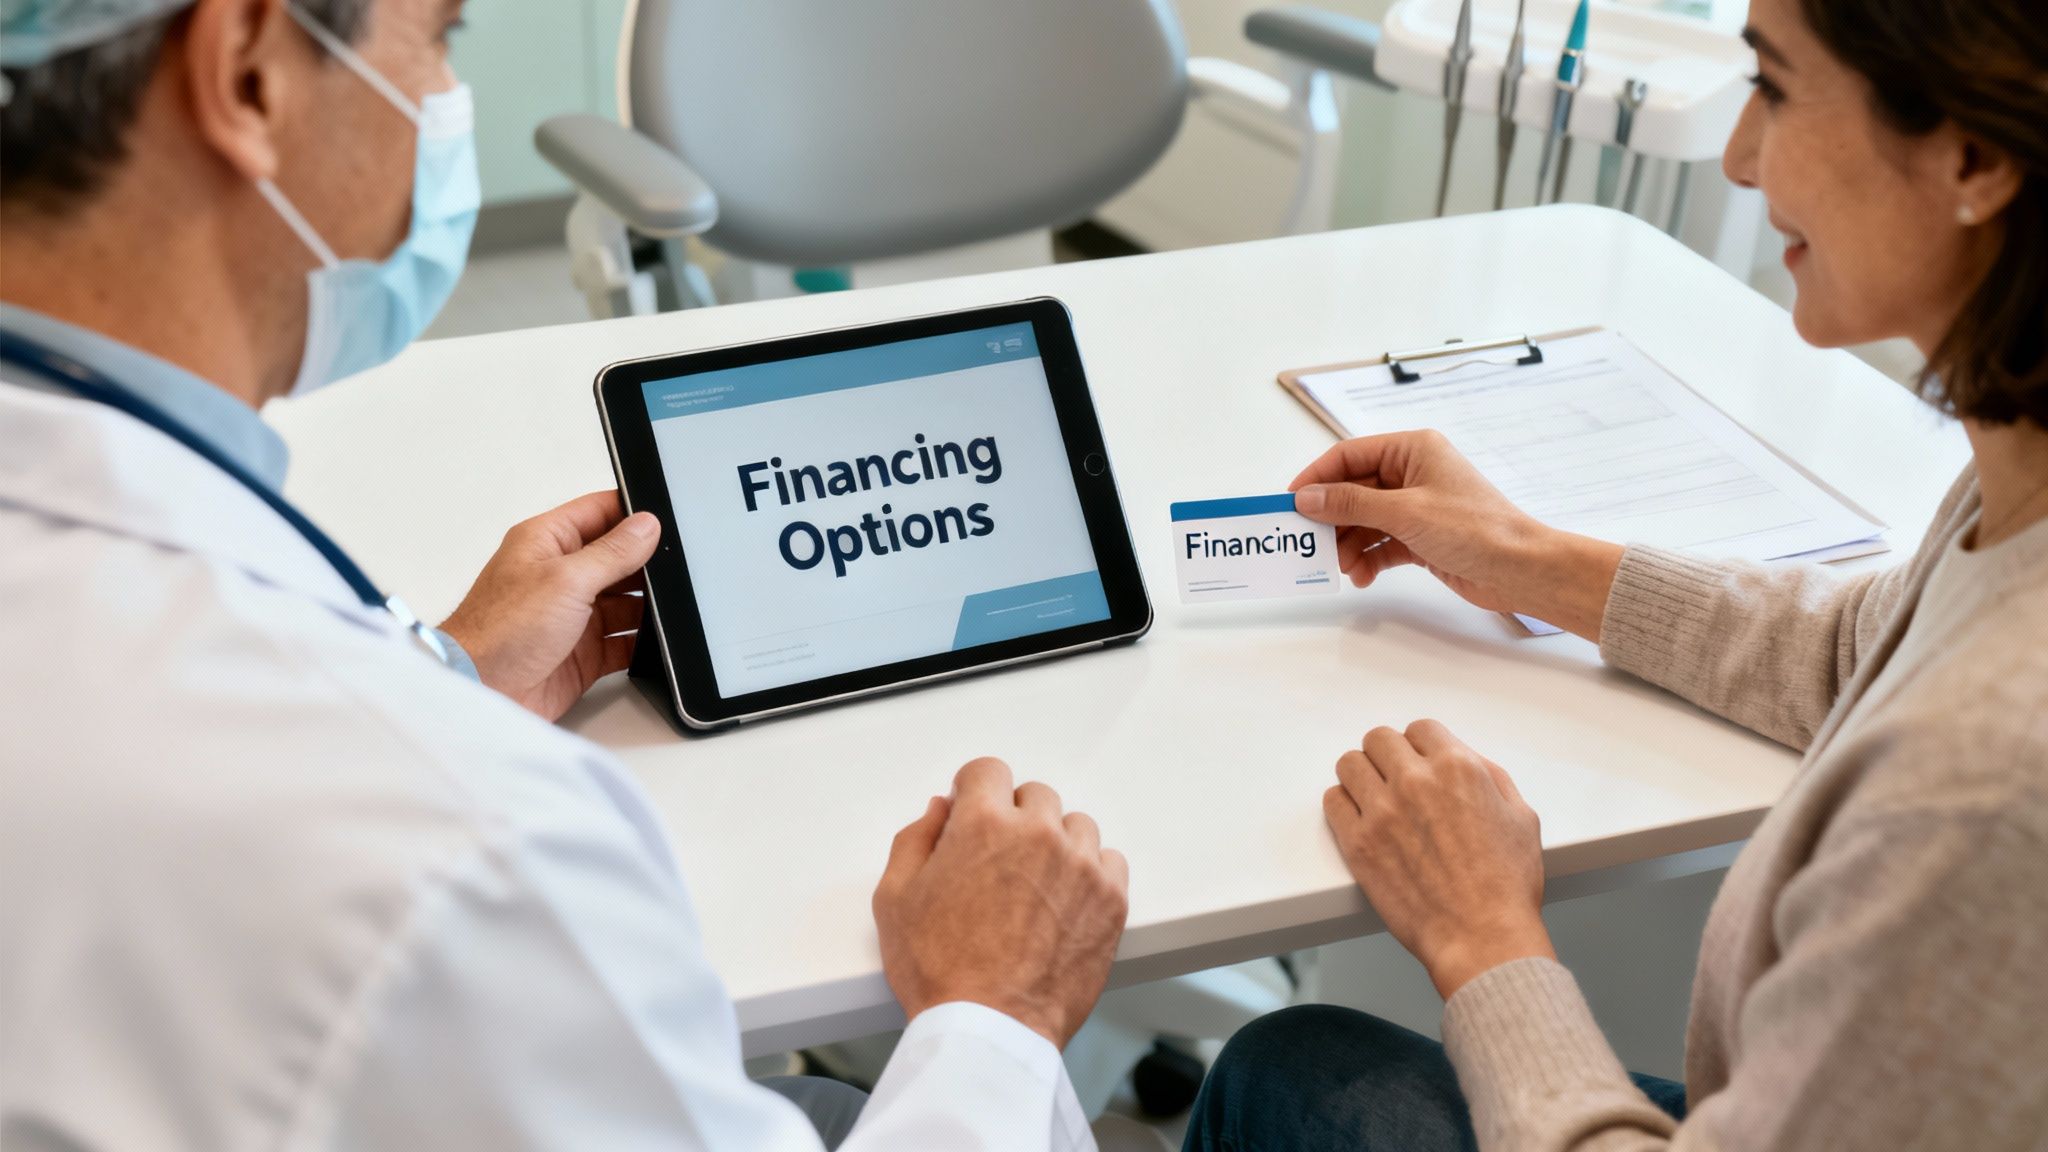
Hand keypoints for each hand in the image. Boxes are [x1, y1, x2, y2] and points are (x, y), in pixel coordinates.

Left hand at [439, 491, 659, 720]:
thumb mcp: (566, 578)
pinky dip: (642, 642)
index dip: (632, 513)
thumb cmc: (499, 630)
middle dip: (646, 564)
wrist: (481, 691)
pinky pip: (624, 641)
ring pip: (626, 602)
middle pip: (618, 558)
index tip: (665, 520)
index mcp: (548, 542)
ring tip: (671, 605)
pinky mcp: (583, 652)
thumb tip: (646, 526)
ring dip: (647, 606)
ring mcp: (572, 615)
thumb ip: (612, 552)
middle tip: (676, 568)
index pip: (599, 512)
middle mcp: (560, 575)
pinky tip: (656, 640)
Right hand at [872, 758, 1129, 1048]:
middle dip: (1014, 819)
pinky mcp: (1111, 899)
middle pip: (1035, 796)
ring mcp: (1080, 864)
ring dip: (1055, 844)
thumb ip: (915, 839)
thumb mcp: (894, 899)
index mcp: (983, 823)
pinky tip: (1064, 902)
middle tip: (999, 862)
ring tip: (1033, 887)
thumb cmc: (938, 970)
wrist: (991, 1029)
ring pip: (1074, 826)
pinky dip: (1089, 873)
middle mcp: (1038, 833)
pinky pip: (1109, 861)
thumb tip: (938, 810)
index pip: (988, 770)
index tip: (973, 811)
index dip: (975, 791)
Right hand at [1289, 430, 1624, 639]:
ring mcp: (1417, 506)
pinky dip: (1369, 558)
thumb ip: (1351, 503)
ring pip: (1365, 520)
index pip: (1350, 455)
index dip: (1317, 478)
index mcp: (1413, 450)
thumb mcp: (1405, 512)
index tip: (1290, 503)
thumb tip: (1306, 497)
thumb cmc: (1474, 528)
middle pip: (1354, 490)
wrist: (1520, 569)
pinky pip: (1382, 542)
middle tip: (1309, 542)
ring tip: (1342, 567)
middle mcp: (1413, 473)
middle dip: (1332, 518)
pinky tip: (1363, 576)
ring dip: (1349, 544)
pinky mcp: (1421, 536)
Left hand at [1323, 720, 1553, 999]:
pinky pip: (1332, 801)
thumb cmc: (1506, 886)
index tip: (1418, 763)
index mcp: (1458, 769)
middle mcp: (1416, 781)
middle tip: (1394, 780)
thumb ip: (1491, 778)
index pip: (1420, 728)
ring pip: (1350, 763)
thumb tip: (1464, 760)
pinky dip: (1343, 805)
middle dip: (1388, 756)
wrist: (1481, 938)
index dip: (1420, 746)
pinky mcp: (1357, 842)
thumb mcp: (1521, 817)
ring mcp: (1382, 811)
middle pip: (1379, 739)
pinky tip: (1359, 819)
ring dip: (1361, 775)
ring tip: (1372, 797)